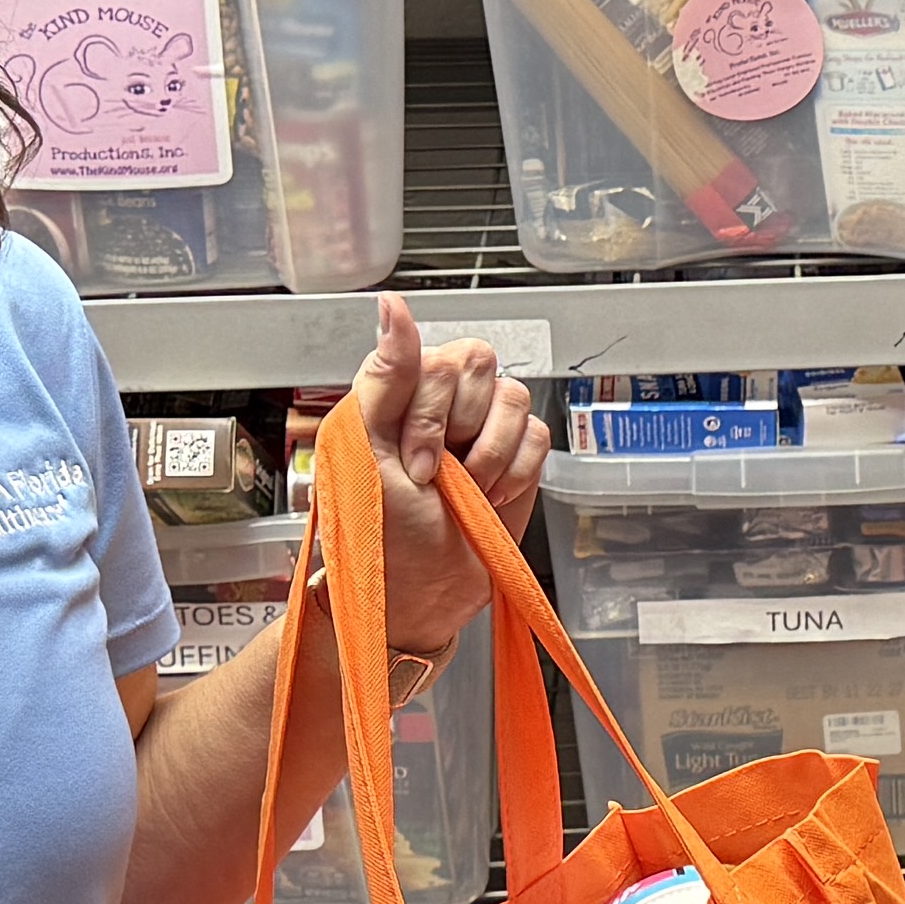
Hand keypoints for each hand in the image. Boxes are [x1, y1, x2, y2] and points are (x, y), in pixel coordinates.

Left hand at [338, 296, 552, 667]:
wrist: (422, 597)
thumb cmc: (381, 536)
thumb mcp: (365, 454)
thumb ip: (383, 376)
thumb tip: (392, 306)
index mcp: (394, 392)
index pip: (430, 356)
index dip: (429, 410)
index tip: (412, 463)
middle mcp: (439, 400)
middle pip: (477, 364)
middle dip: (459, 431)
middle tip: (434, 480)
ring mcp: (481, 427)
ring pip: (513, 396)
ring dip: (490, 455)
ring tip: (465, 491)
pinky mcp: (518, 456)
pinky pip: (539, 435)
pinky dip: (516, 473)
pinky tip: (492, 497)